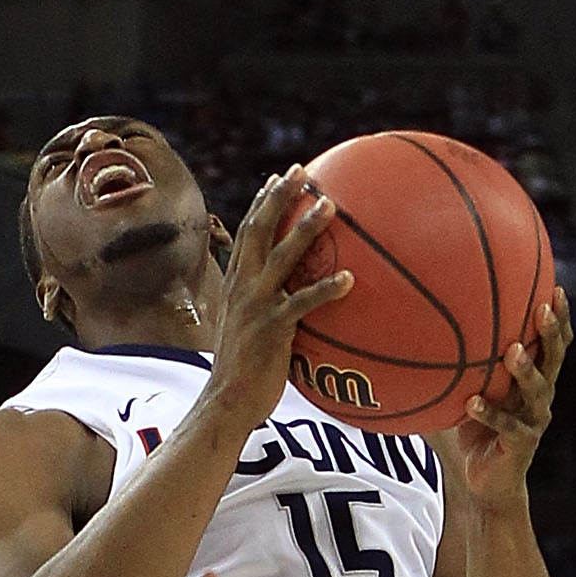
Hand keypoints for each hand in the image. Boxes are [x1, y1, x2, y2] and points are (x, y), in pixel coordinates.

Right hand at [208, 168, 353, 425]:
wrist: (226, 405)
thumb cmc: (242, 376)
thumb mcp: (247, 334)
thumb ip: (265, 311)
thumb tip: (291, 305)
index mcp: (236, 285)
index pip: (247, 234)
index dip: (262, 203)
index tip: (278, 179)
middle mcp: (242, 288)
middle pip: (259, 230)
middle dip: (279, 197)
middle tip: (301, 171)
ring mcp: (256, 307)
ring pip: (281, 256)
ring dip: (306, 228)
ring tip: (330, 204)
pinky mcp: (271, 330)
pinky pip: (302, 304)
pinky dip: (325, 289)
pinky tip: (350, 279)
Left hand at [432, 289, 570, 510]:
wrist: (483, 483)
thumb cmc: (473, 432)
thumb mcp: (467, 392)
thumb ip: (456, 366)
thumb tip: (416, 333)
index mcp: (532, 378)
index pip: (554, 342)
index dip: (559, 317)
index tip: (556, 286)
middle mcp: (540, 396)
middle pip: (555, 358)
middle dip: (551, 332)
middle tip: (543, 308)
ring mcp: (533, 420)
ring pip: (537, 391)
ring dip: (526, 370)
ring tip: (512, 351)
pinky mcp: (522, 445)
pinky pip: (507, 427)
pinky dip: (490, 415)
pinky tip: (472, 402)